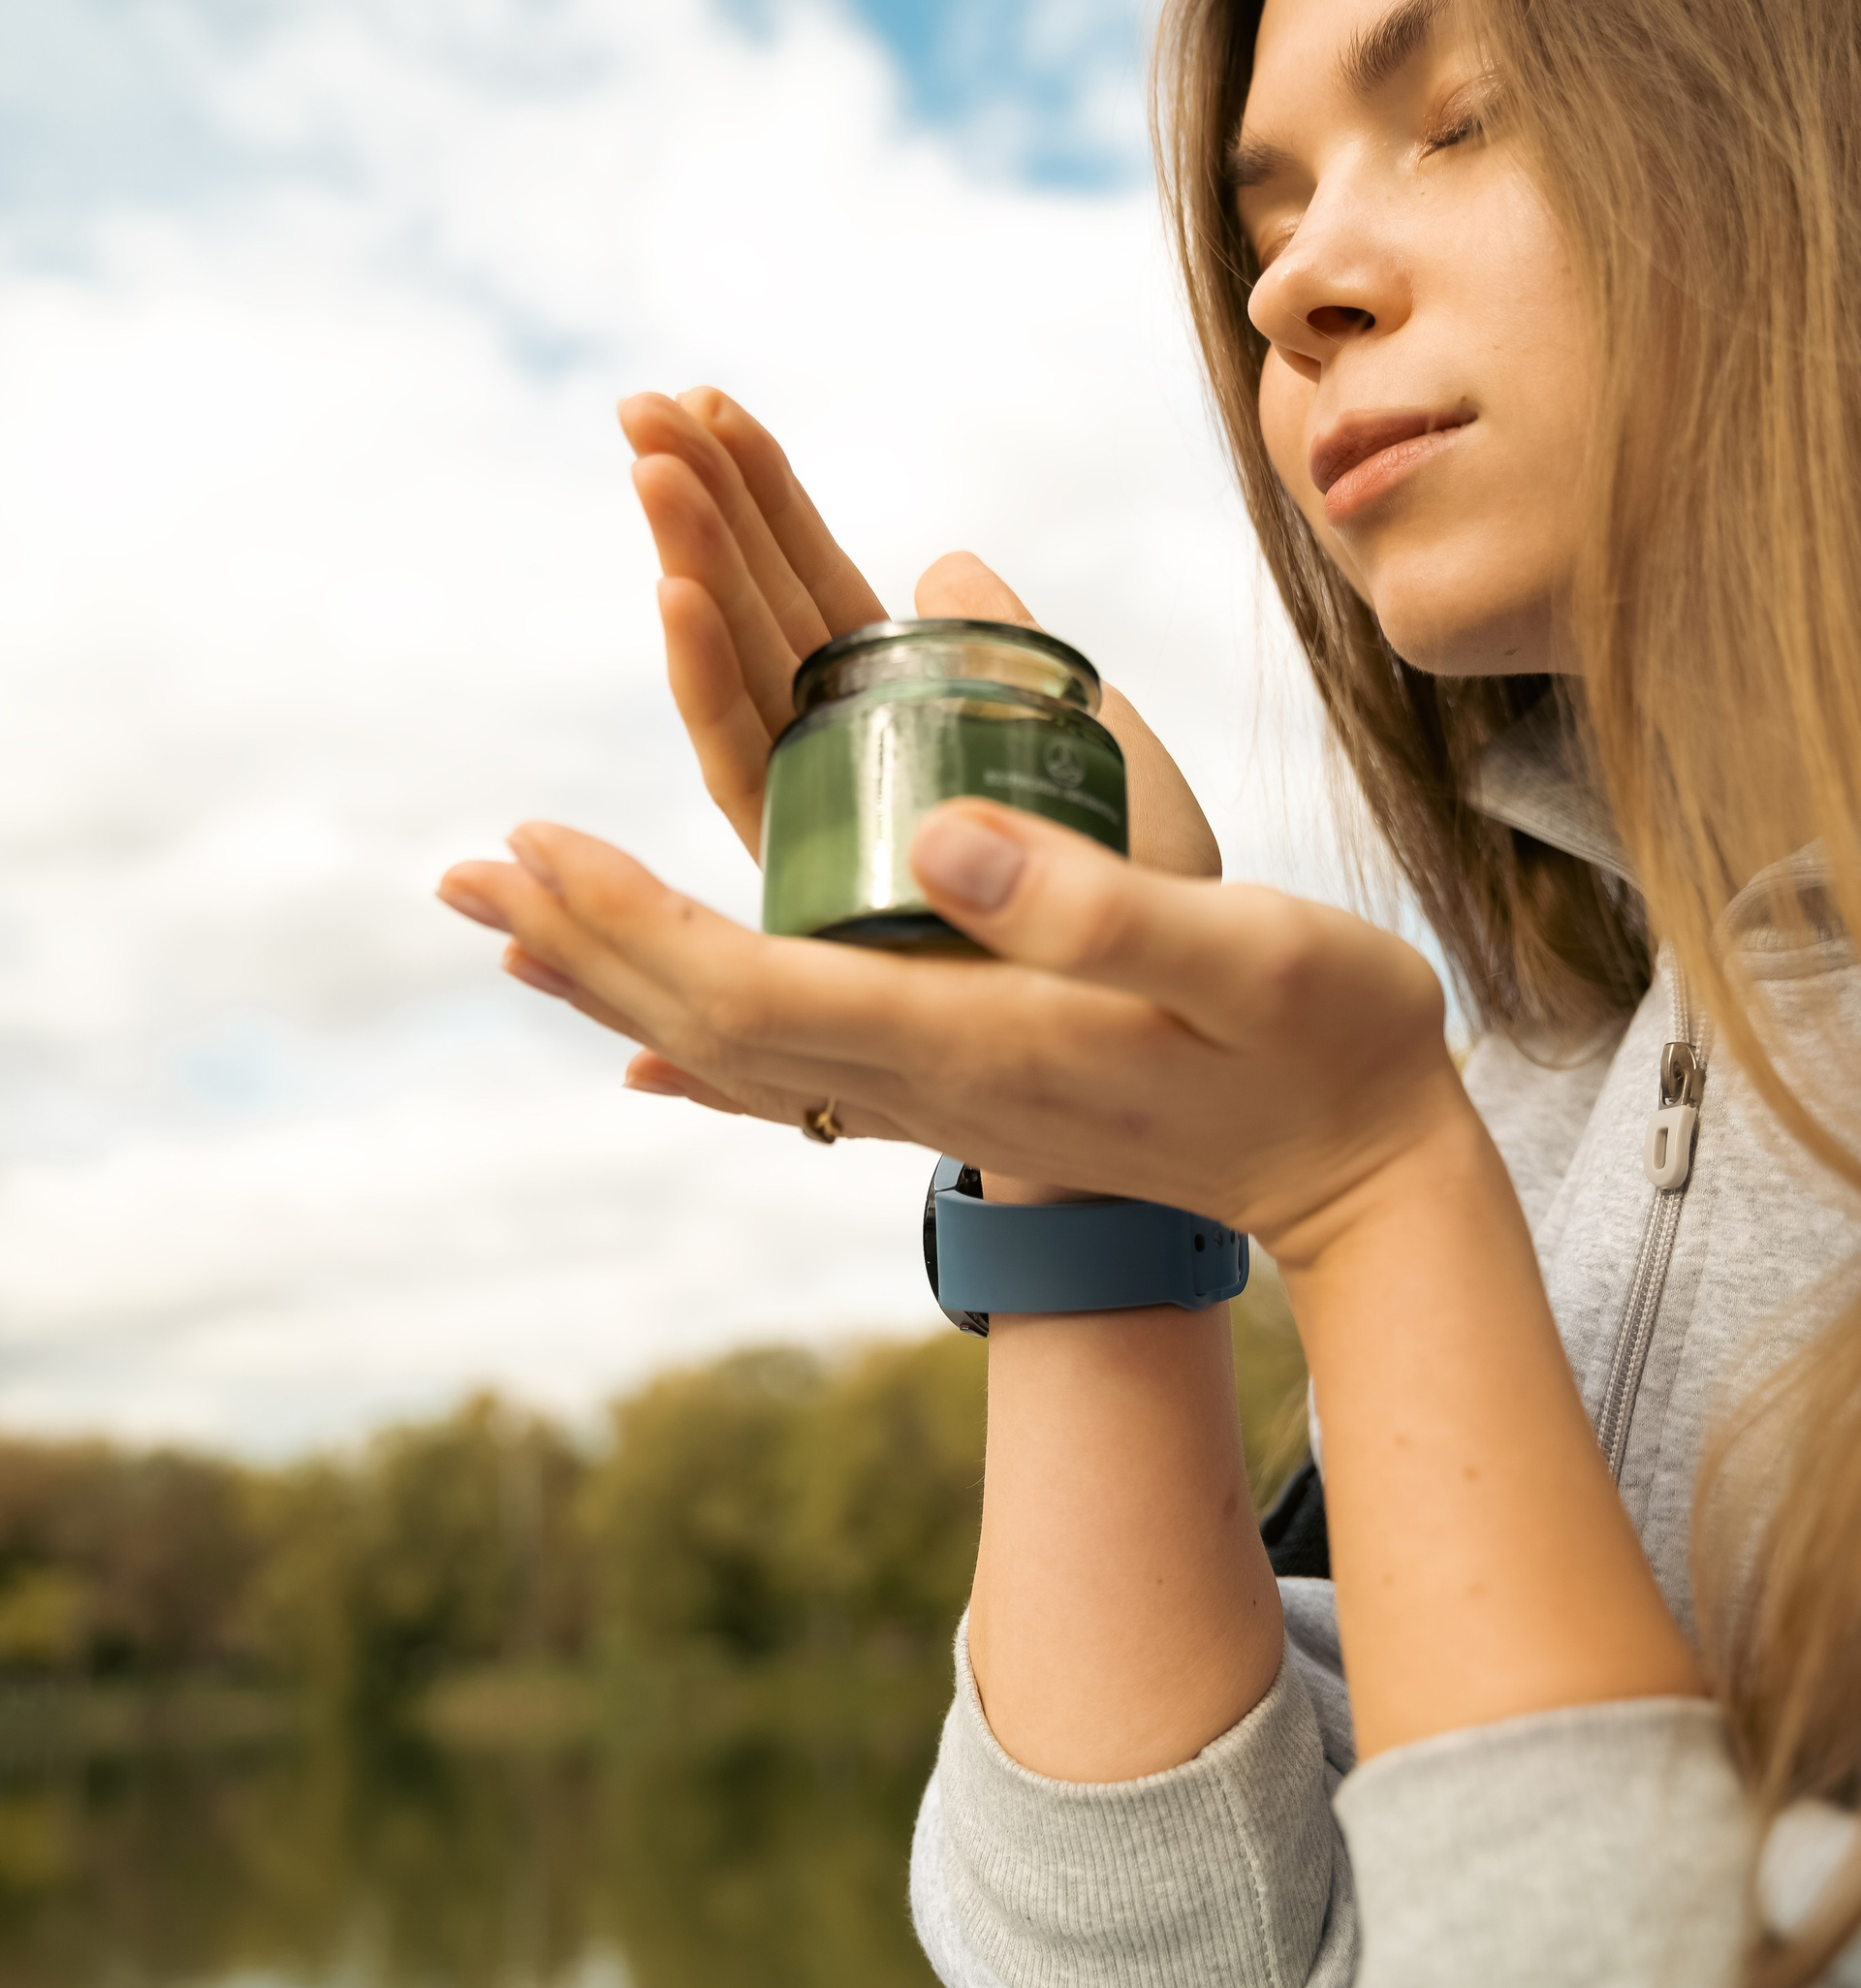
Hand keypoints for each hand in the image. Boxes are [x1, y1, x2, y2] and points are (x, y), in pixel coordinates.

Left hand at [437, 796, 1457, 1270]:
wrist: (1359, 1163)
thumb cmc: (1323, 1041)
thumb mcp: (1242, 953)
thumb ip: (1093, 901)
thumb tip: (931, 825)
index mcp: (974, 1038)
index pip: (755, 983)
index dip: (632, 918)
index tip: (535, 841)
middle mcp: (927, 1081)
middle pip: (711, 1018)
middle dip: (584, 939)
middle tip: (468, 870)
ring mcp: (936, 1096)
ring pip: (733, 1046)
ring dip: (617, 978)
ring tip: (513, 925)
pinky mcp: (957, 1087)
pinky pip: (789, 1069)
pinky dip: (692, 1040)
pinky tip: (629, 1048)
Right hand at [623, 389, 1221, 878]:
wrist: (1188, 1052)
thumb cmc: (1149, 907)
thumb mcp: (1100, 752)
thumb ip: (1009, 653)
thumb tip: (943, 560)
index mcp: (906, 730)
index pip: (813, 596)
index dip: (762, 502)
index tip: (706, 404)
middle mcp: (847, 780)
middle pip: (756, 625)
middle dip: (701, 514)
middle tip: (642, 405)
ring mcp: (828, 837)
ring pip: (743, 686)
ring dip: (694, 573)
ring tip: (651, 470)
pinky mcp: (824, 895)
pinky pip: (760, 778)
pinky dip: (717, 685)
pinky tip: (676, 605)